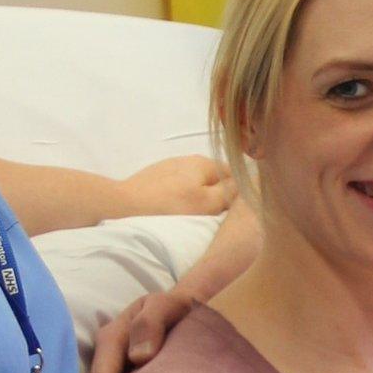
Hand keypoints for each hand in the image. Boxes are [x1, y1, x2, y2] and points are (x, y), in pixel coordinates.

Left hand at [114, 155, 233, 216]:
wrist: (124, 204)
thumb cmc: (170, 206)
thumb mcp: (207, 203)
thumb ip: (230, 191)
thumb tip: (247, 181)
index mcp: (205, 162)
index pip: (234, 173)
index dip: (237, 191)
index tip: (233, 209)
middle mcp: (189, 158)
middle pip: (213, 177)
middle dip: (216, 193)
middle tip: (211, 215)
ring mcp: (170, 165)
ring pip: (194, 180)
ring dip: (197, 194)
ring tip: (191, 214)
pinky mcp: (155, 175)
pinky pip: (177, 184)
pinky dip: (180, 195)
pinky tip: (173, 208)